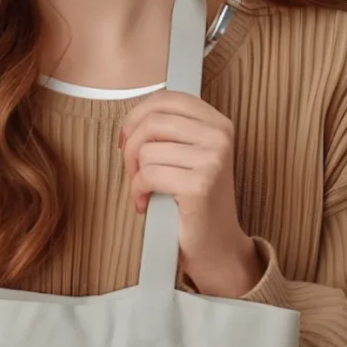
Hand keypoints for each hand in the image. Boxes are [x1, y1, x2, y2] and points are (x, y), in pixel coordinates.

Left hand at [120, 91, 263, 297]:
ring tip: (143, 192)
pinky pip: (148, 175)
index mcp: (218, 123)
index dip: (137, 117)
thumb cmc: (195, 204)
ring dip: (134, 175)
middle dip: (131, 148)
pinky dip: (138, 191)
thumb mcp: (189, 157)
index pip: (166, 99)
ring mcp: (212, 160)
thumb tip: (132, 121)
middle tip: (132, 172)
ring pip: (147, 151)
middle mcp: (219, 137)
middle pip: (153, 122)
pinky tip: (145, 204)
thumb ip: (170, 132)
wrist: (216, 247)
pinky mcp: (199, 185)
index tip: (127, 141)